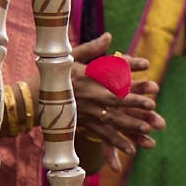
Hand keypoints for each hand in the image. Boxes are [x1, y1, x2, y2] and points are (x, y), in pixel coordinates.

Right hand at [67, 30, 160, 168]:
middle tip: (151, 104)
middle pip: (115, 98)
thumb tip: (109, 36)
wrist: (34, 98)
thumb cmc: (54, 75)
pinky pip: (103, 136)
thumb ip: (92, 48)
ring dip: (129, 124)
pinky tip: (131, 149)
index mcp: (87, 75)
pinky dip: (117, 143)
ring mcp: (87, 111)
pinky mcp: (85, 124)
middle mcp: (89, 94)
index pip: (112, 70)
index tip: (147, 65)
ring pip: (112, 119)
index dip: (130, 67)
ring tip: (146, 128)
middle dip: (134, 101)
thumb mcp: (70, 57)